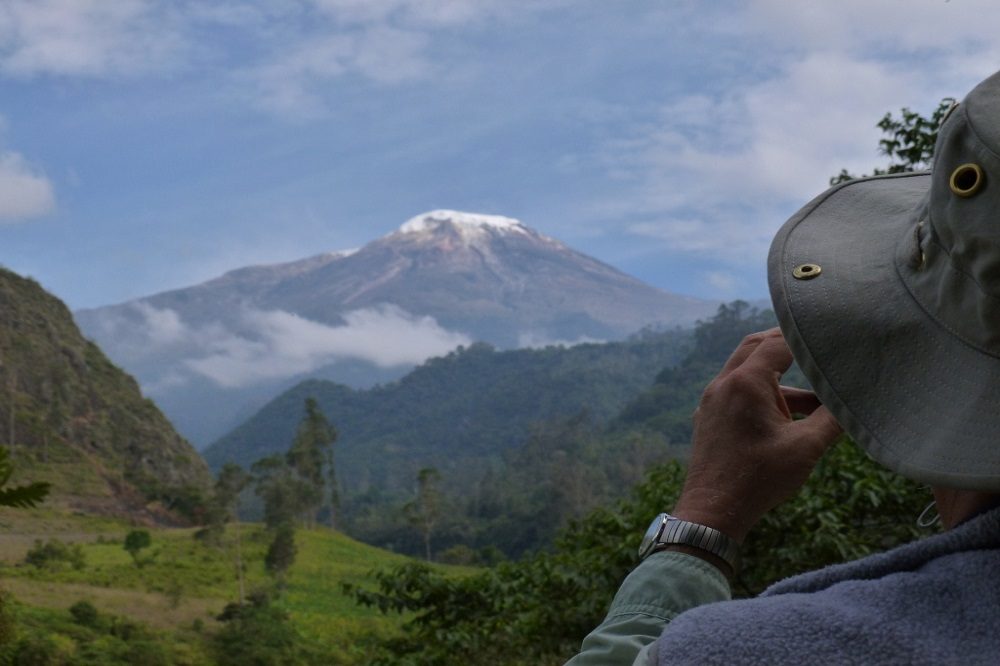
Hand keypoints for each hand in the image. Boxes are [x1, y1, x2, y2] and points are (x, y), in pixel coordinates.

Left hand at [672, 328, 841, 543]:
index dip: (805, 336)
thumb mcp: (806, 447)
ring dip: (778, 378)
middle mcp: (723, 383)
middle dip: (787, 345)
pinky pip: (737, 392)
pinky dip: (762, 393)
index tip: (830, 335)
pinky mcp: (710, 416)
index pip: (778, 342)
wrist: (712, 512)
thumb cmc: (758, 480)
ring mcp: (712, 400)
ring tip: (817, 399)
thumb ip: (834, 418)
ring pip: (746, 372)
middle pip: (756, 347)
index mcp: (745, 382)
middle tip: (816, 346)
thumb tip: (857, 398)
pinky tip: (788, 416)